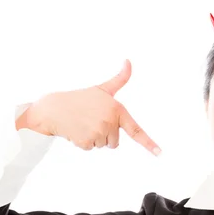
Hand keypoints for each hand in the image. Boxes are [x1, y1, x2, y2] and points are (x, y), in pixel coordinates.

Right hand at [19, 59, 160, 154]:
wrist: (53, 108)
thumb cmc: (80, 98)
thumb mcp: (102, 89)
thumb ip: (120, 78)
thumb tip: (129, 61)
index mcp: (117, 110)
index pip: (136, 130)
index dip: (149, 144)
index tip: (160, 154)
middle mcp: (110, 122)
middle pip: (115, 142)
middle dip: (105, 134)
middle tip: (91, 120)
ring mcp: (98, 132)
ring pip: (103, 145)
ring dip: (94, 138)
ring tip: (83, 123)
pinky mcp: (86, 142)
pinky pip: (91, 148)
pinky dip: (83, 142)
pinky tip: (76, 130)